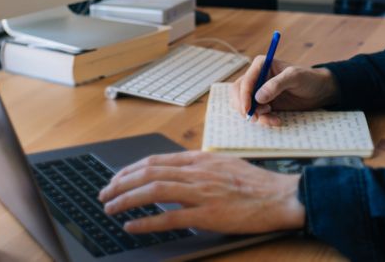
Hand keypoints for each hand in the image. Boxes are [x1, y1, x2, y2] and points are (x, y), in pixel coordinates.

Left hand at [98, 151, 303, 233]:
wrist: (280, 197)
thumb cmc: (255, 183)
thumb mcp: (223, 164)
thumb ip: (198, 166)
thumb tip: (176, 171)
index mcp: (200, 159)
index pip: (156, 160)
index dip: (131, 169)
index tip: (116, 178)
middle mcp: (197, 172)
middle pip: (149, 172)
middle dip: (121, 183)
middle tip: (104, 194)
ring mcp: (202, 192)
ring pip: (154, 190)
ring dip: (127, 199)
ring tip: (110, 208)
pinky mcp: (208, 214)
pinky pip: (171, 217)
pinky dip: (147, 221)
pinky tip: (132, 225)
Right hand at [232, 57, 338, 125]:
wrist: (319, 91)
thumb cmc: (308, 78)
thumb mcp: (294, 77)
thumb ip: (276, 85)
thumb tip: (258, 97)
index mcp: (261, 65)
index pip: (245, 81)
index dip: (243, 96)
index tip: (247, 109)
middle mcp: (257, 77)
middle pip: (238, 93)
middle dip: (245, 107)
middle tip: (256, 117)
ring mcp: (260, 91)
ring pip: (246, 105)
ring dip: (256, 115)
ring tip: (272, 118)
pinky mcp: (265, 104)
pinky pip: (257, 113)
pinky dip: (264, 120)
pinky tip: (277, 120)